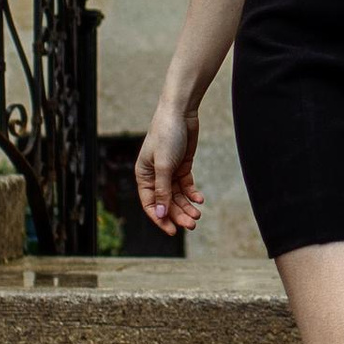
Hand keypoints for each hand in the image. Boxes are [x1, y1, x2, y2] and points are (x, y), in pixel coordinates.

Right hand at [135, 102, 203, 236]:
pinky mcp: (182, 166)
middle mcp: (155, 176)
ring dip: (187, 206)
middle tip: (192, 224)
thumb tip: (161, 214)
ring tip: (198, 215)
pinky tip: (200, 199)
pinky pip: (186, 185)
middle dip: (178, 214)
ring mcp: (169, 171)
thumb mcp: (164, 166)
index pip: (150, 204)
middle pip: (166, 202)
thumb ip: (163, 191)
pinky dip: (192, 193)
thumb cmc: (166, 136)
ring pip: (177, 196)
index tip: (173, 231)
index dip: (161, 219)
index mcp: (143, 176)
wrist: (180, 113)